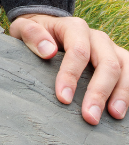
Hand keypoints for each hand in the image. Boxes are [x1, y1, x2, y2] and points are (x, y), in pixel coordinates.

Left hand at [10, 13, 128, 124]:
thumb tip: (48, 51)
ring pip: (125, 69)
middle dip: (99, 92)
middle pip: (107, 64)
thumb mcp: (25, 27)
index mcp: (75, 28)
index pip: (78, 52)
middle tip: (89, 117)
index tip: (63, 98)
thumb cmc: (35, 32)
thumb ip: (32, 34)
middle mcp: (97, 37)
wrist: (48, 27)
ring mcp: (111, 49)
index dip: (71, 75)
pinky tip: (123, 109)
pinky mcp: (118, 60)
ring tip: (114, 115)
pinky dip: (128, 91)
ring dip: (122, 94)